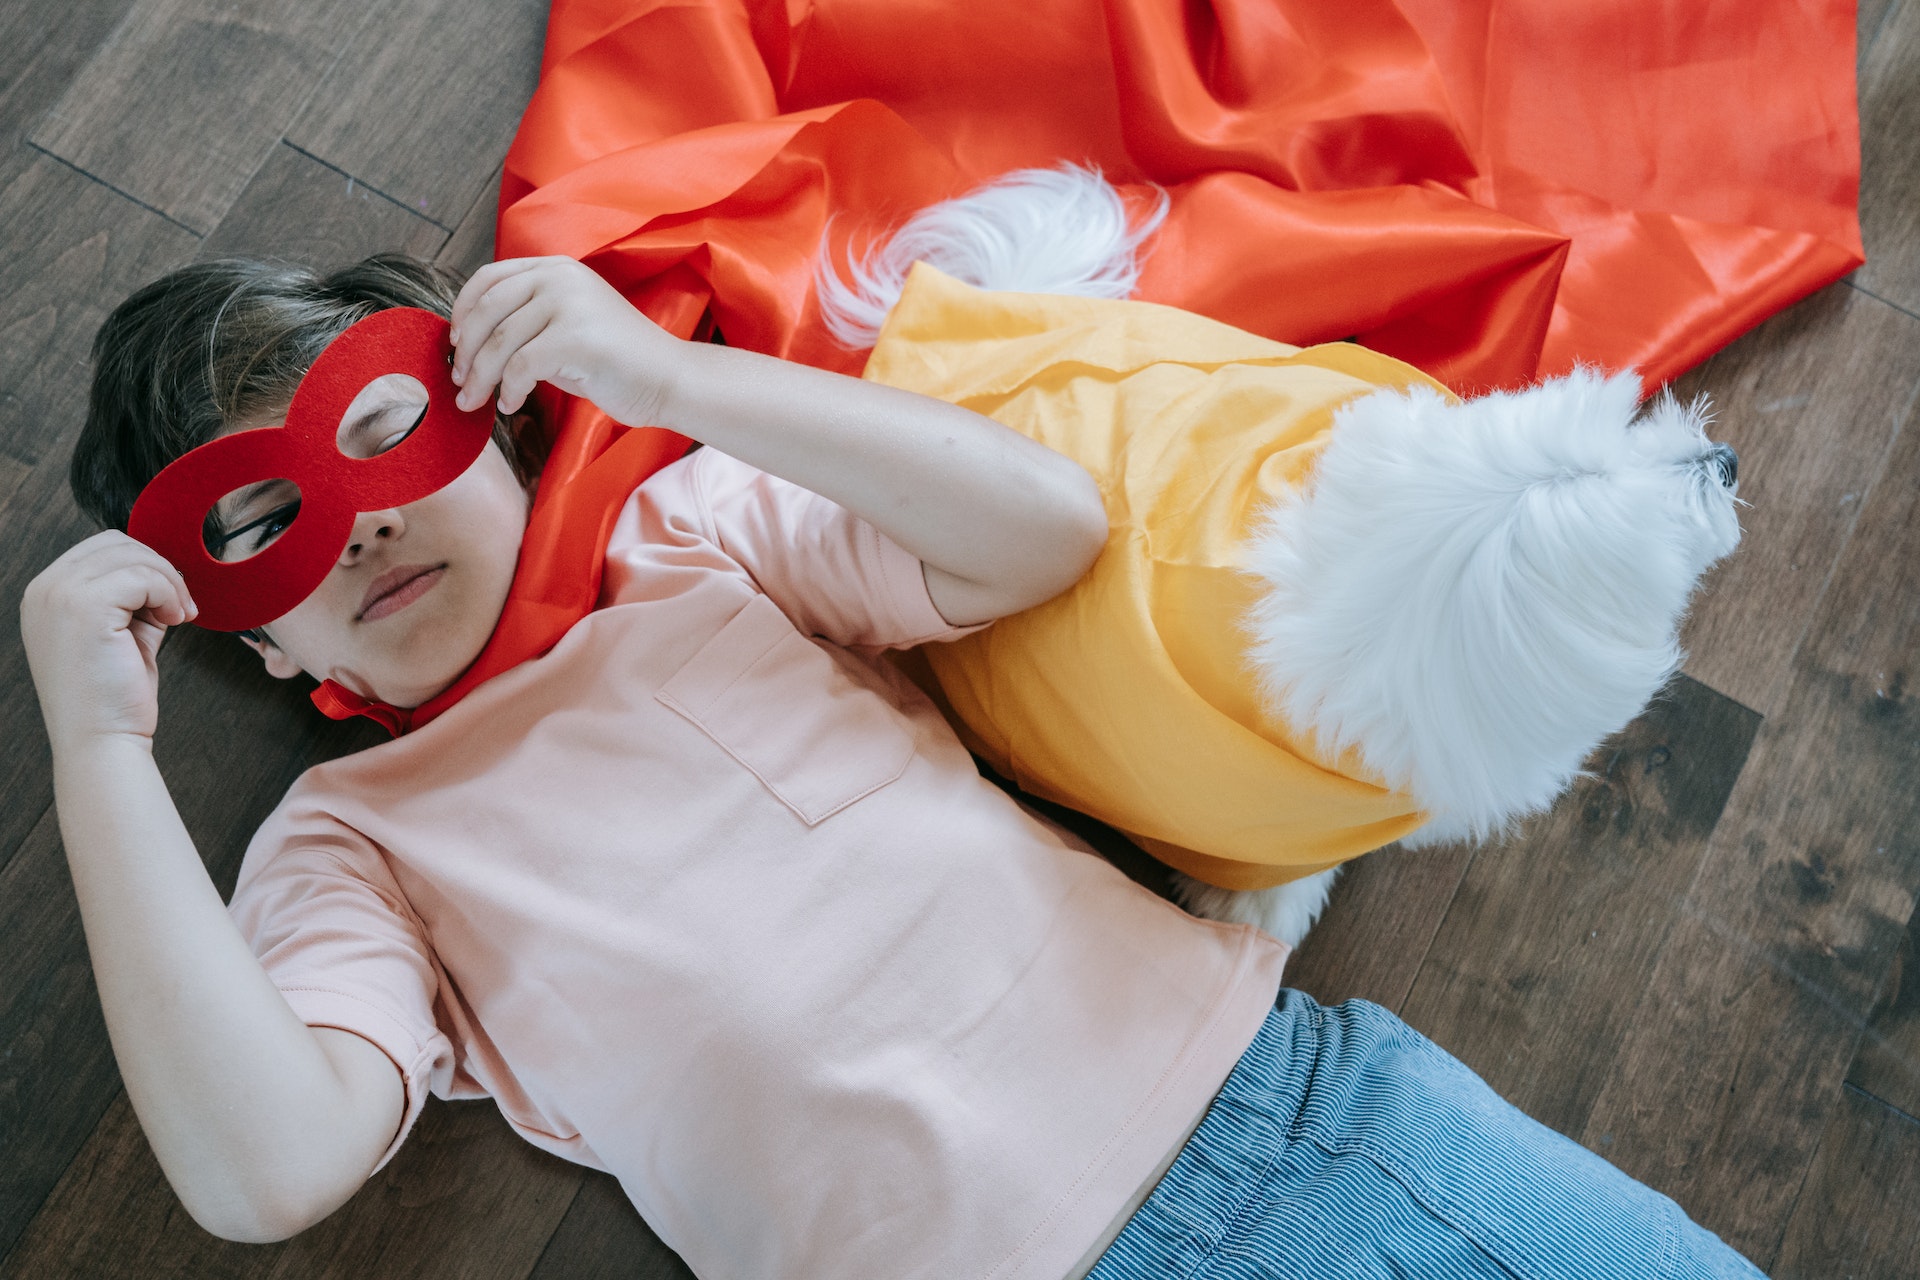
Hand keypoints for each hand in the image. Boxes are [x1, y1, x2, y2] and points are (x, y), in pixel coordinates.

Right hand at [21, 531, 197, 747]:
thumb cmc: (113, 696)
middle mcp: (43, 590)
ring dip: (169, 583)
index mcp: (46, 595)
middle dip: (159, 569)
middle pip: (116, 543)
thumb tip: (165, 573)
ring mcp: (59, 595)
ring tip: (179, 616)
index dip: (144, 565)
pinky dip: (168, 595)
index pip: (101, 548)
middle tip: (181, 607)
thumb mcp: (120, 633)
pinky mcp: (83, 606)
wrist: (101, 740)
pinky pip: (142, 576)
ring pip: (133, 556)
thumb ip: (133, 599)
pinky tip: (174, 621)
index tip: (168, 599)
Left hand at [448, 256, 680, 424]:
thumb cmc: (617, 362)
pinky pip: (520, 367)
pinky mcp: (574, 337)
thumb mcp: (567, 326)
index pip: (489, 279)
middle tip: (459, 381)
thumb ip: (528, 322)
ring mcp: (568, 304)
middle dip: (465, 351)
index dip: (462, 311)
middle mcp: (559, 277)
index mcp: (556, 268)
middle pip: (487, 310)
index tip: (455, 344)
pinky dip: (508, 391)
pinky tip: (510, 406)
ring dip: (480, 378)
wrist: (669, 380)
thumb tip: (472, 343)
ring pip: (499, 343)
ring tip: (474, 402)